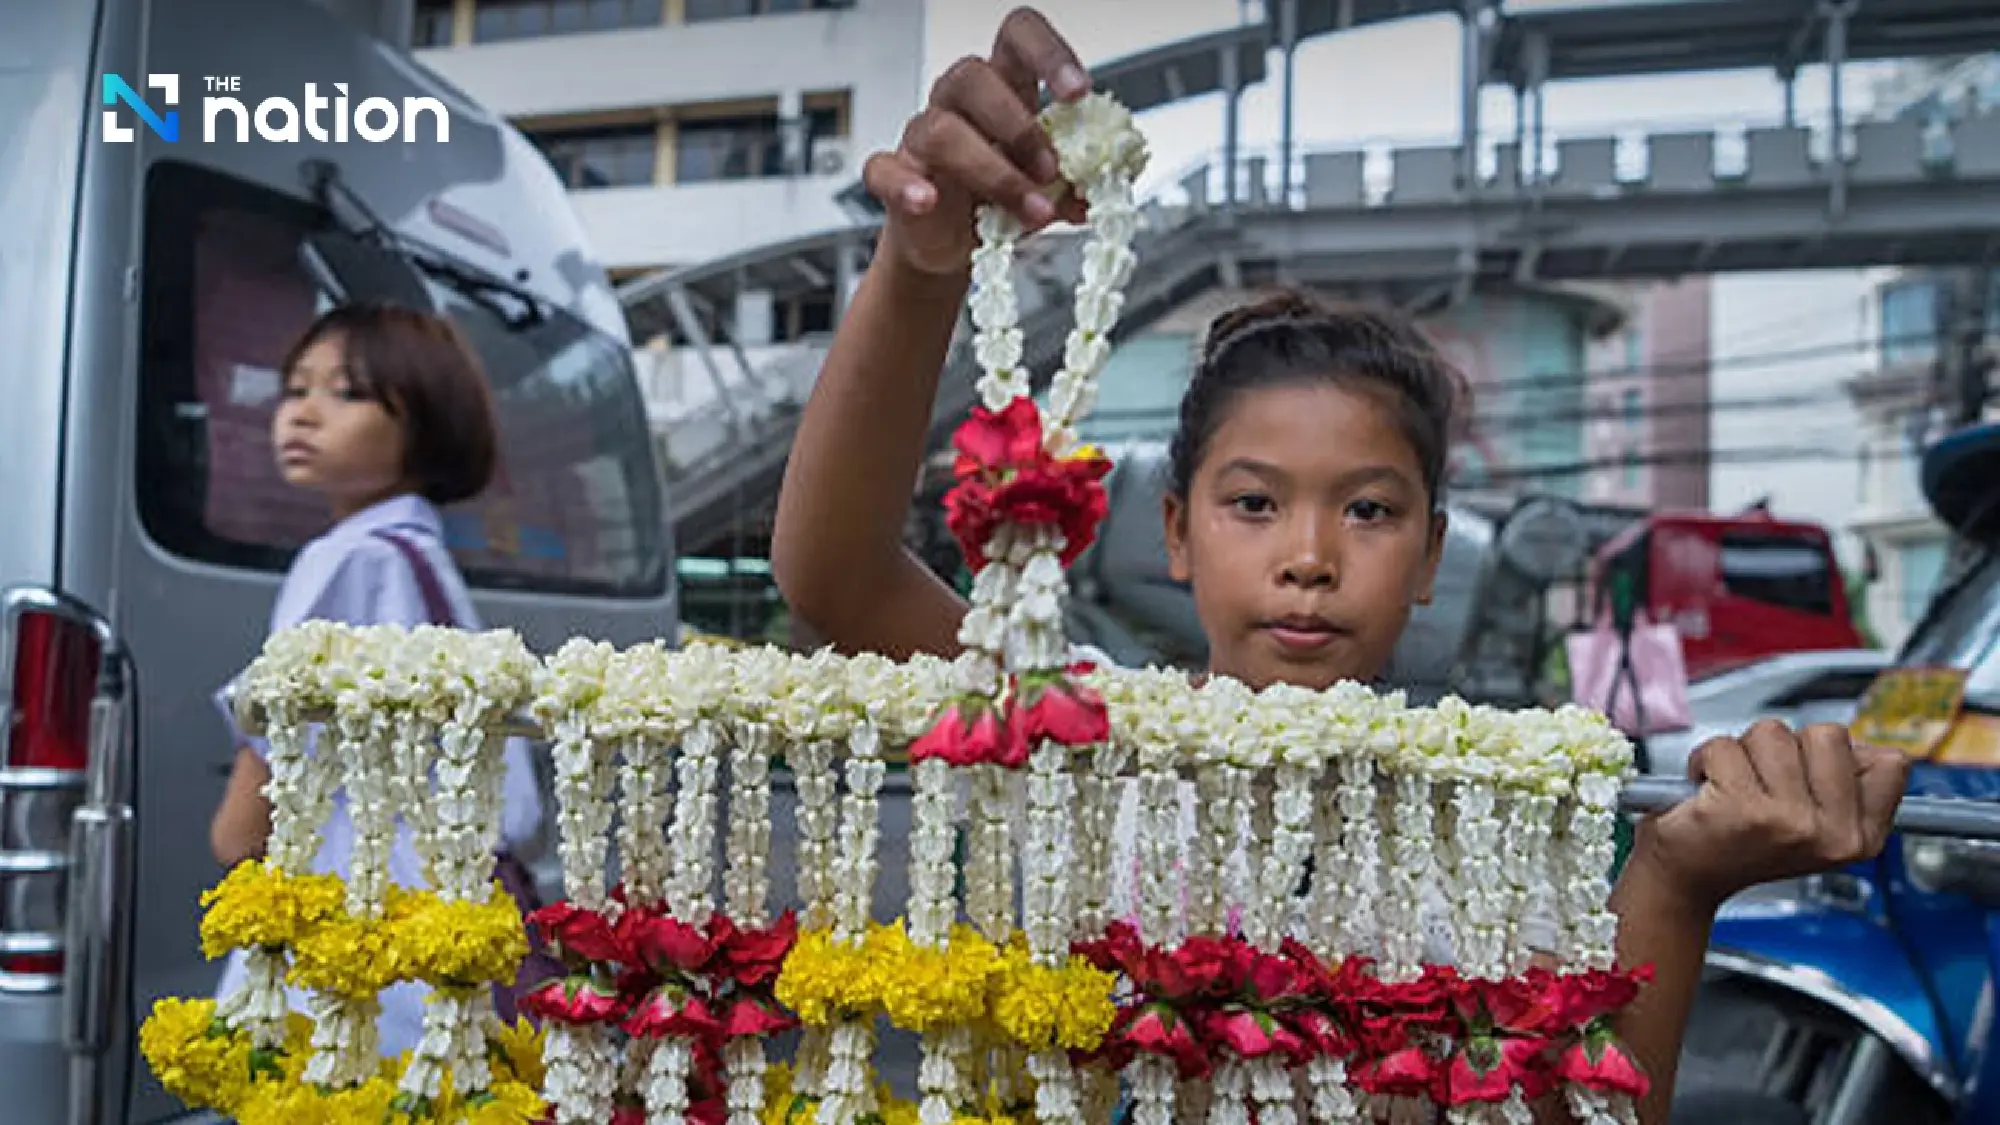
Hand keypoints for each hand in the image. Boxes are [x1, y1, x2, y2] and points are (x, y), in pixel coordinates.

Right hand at [863, 6, 1093, 275]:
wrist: (953, 246)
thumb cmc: (998, 201)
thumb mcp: (1049, 191)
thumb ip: (1076, 184)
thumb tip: (1101, 191)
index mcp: (1004, 87)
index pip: (1019, 36)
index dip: (1049, 53)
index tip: (1078, 93)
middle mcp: (959, 101)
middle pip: (974, 76)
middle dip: (1019, 126)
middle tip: (1052, 170)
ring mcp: (921, 137)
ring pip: (941, 129)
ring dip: (992, 171)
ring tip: (1030, 211)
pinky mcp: (895, 176)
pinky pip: (884, 170)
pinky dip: (905, 186)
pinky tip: (928, 202)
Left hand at [1629, 719, 1908, 911]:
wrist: (1684, 878)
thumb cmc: (1743, 842)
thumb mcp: (1815, 824)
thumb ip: (1847, 784)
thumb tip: (1868, 746)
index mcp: (1860, 838)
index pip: (1890, 763)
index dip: (1841, 756)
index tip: (1806, 780)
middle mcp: (1832, 836)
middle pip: (1828, 735)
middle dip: (1786, 746)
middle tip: (1761, 783)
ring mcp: (1790, 822)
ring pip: (1773, 733)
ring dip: (1741, 750)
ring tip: (1731, 786)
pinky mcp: (1743, 809)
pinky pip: (1724, 746)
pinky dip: (1704, 758)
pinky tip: (1704, 788)